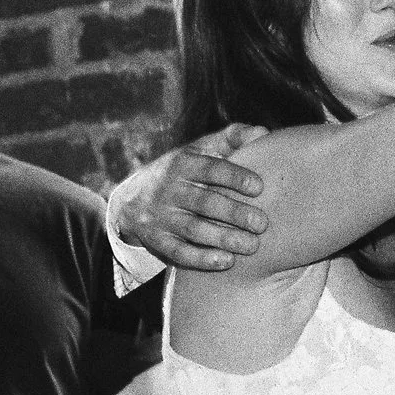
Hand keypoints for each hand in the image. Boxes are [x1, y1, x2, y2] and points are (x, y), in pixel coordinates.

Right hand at [113, 126, 269, 271]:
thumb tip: (263, 133)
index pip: (209, 168)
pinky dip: (201, 259)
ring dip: (223, 239)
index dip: (234, 177)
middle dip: (234, 213)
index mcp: (183, 163)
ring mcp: (161, 216)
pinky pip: (178, 252)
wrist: (131, 199)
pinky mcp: (156, 240)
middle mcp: (169, 189)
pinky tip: (227, 262)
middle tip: (262, 223)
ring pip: (193, 229)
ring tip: (252, 246)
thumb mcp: (200, 149)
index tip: (259, 187)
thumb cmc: (182, 170)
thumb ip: (232, 138)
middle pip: (203, 202)